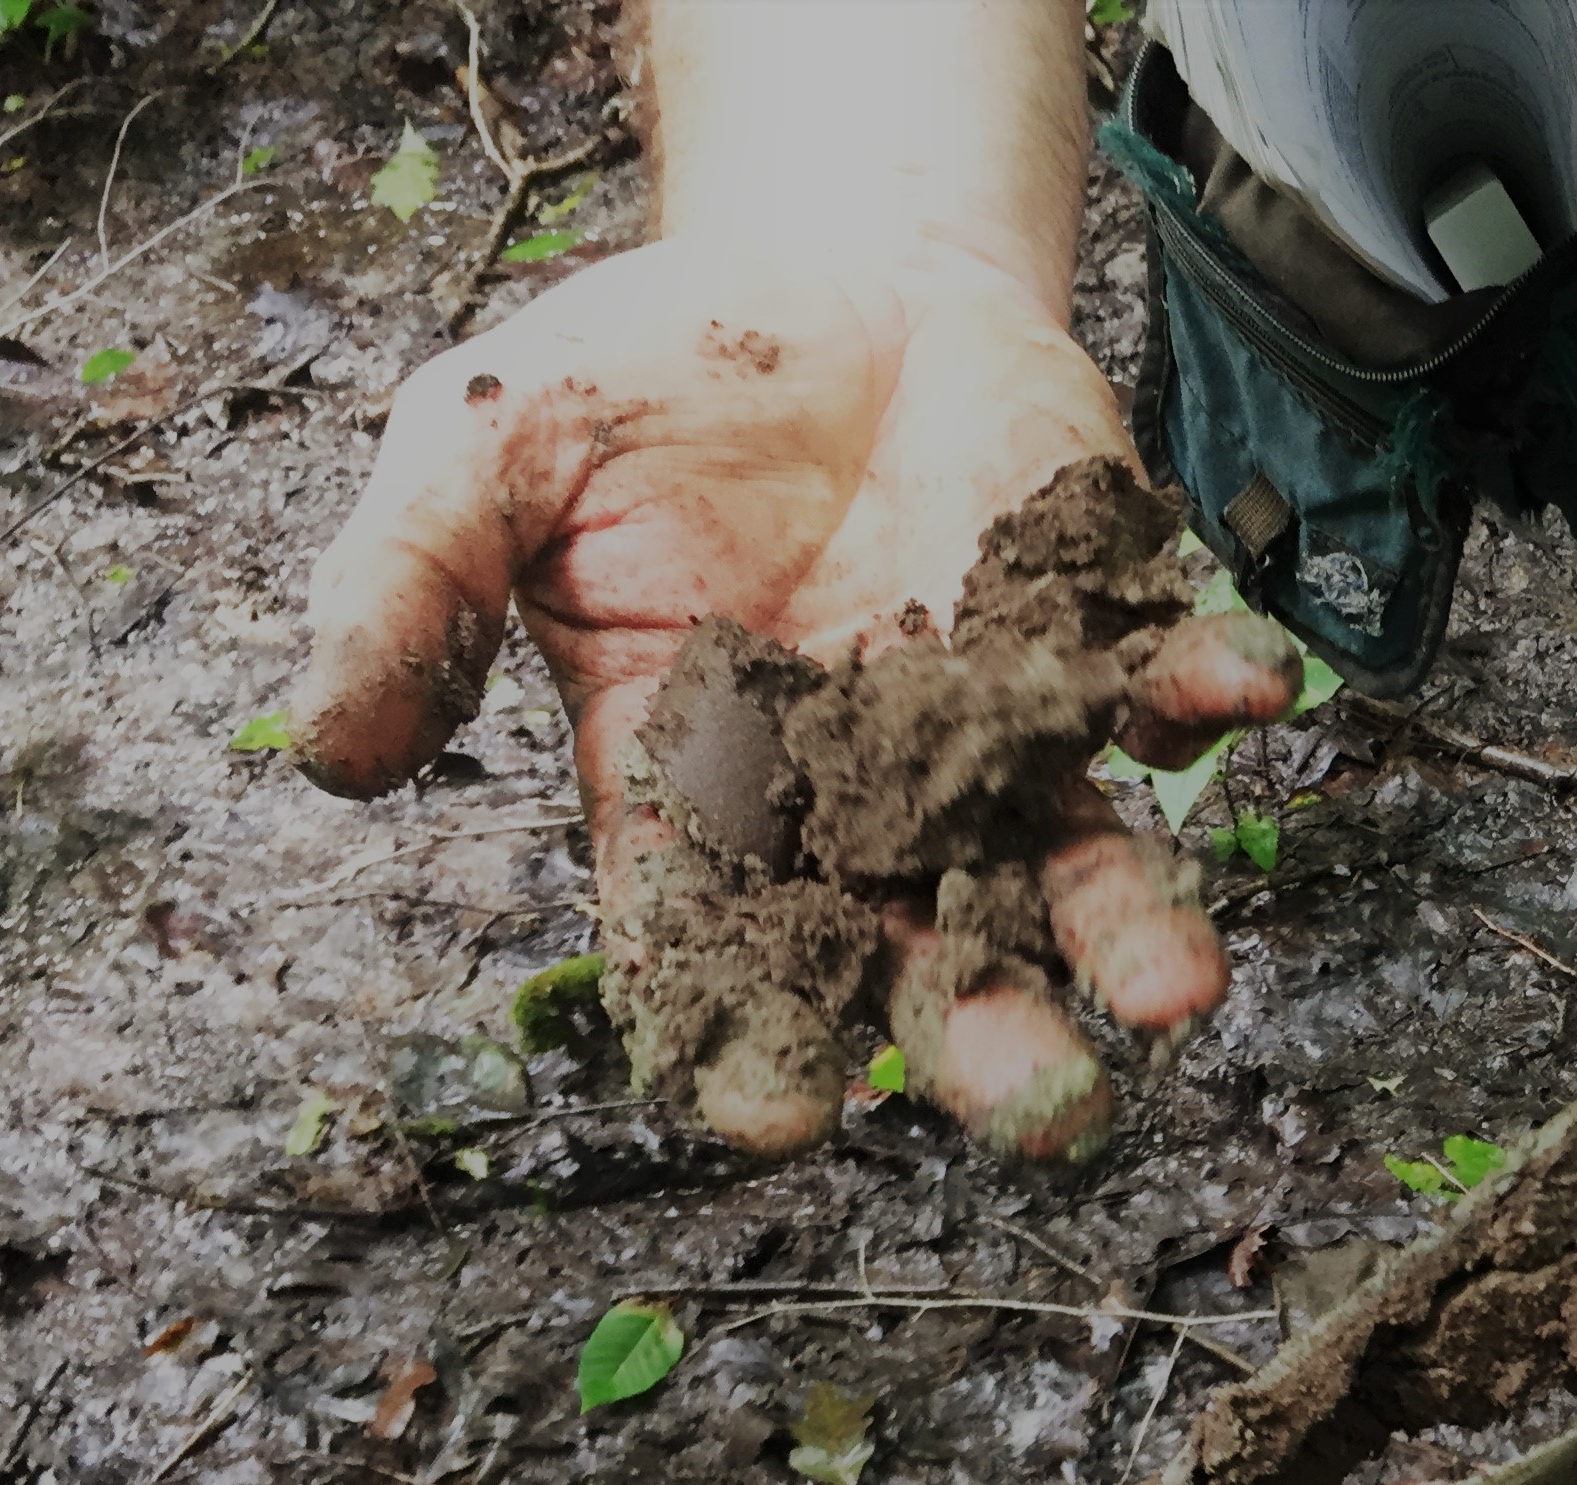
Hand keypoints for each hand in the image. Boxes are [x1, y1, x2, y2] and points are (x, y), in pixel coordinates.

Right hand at [295, 233, 1293, 1157]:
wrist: (813, 277)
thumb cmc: (635, 386)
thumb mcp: (479, 457)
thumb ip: (406, 593)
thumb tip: (329, 753)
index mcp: (699, 797)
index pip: (714, 953)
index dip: (746, 1036)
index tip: (781, 1114)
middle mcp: (865, 806)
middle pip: (931, 957)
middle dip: (993, 1042)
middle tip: (1051, 1115)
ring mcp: (999, 734)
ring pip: (1074, 863)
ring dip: (1135, 925)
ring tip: (1177, 990)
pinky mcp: (1099, 637)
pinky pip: (1163, 681)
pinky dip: (1203, 686)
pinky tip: (1246, 692)